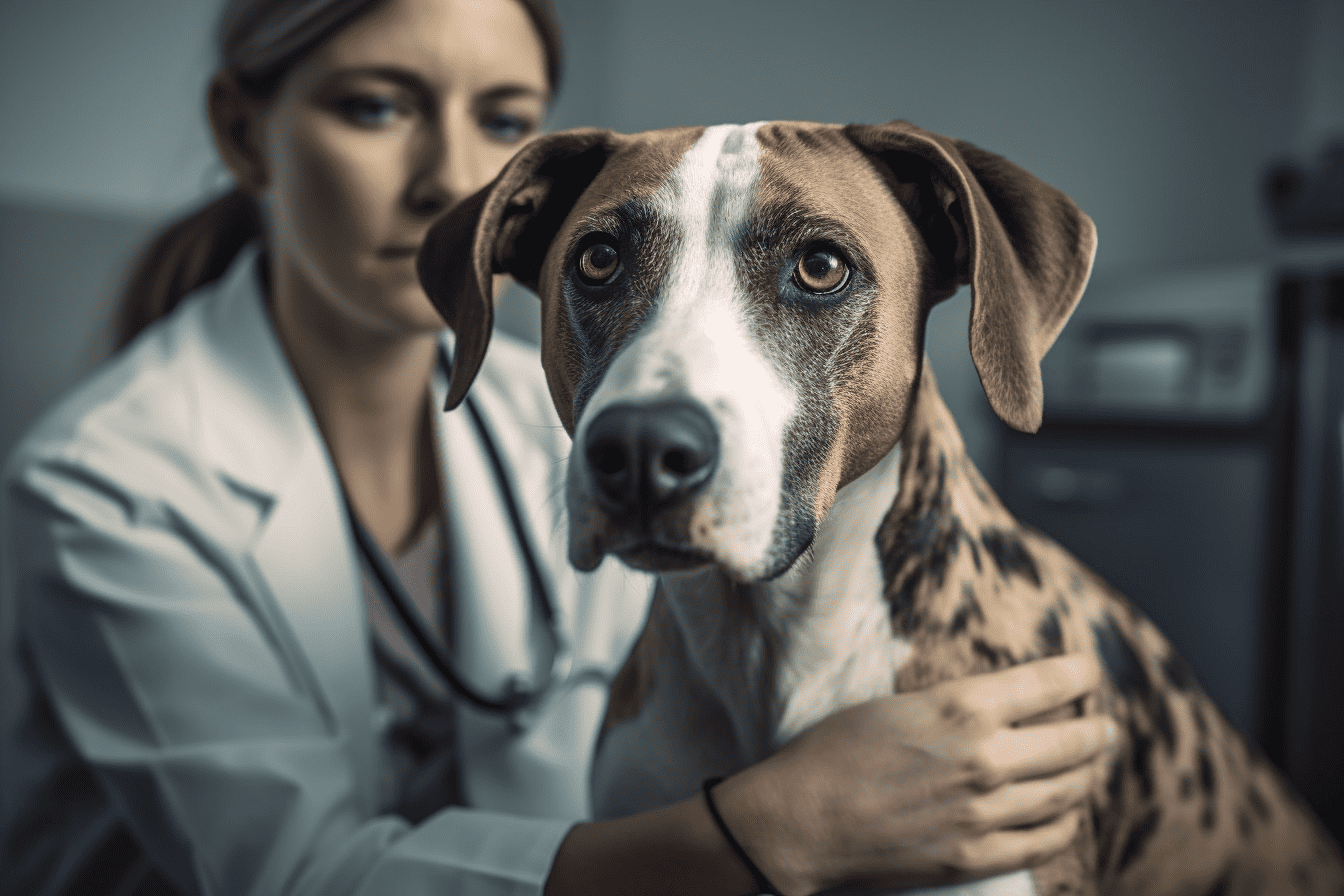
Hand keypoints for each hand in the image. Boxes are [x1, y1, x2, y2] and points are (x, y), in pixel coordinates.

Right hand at [712, 653, 1117, 895]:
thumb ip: (951, 700)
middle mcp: (985, 758)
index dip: (1078, 675)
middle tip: (1104, 725)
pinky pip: (1046, 839)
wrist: (802, 819)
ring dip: (1087, 775)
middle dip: (1095, 729)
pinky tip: (1065, 814)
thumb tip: (992, 697)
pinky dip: (1065, 822)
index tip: (1088, 672)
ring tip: (1090, 766)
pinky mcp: (977, 856)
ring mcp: (986, 812)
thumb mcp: (894, 702)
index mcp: (962, 707)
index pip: (1049, 684)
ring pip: (1067, 792)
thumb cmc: (834, 751)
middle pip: (1072, 742)